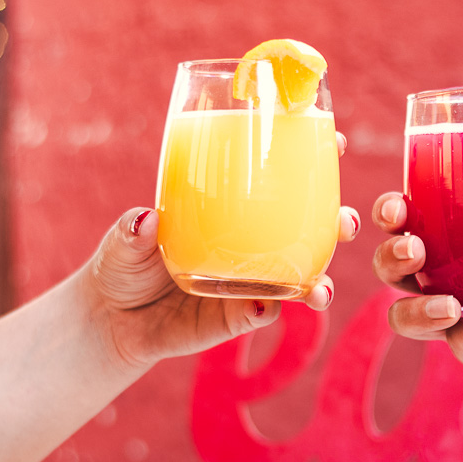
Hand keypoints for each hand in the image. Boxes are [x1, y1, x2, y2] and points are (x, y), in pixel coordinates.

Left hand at [86, 133, 358, 370]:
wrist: (114, 320)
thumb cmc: (125, 264)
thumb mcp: (124, 240)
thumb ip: (132, 230)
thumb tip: (145, 219)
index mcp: (234, 209)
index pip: (281, 179)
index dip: (313, 156)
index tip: (335, 141)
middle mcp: (252, 243)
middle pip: (310, 229)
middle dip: (339, 223)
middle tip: (347, 222)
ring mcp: (250, 280)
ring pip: (300, 276)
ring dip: (321, 280)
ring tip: (321, 289)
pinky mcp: (237, 316)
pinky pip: (262, 312)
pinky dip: (267, 309)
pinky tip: (264, 305)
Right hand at [371, 162, 462, 409]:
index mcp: (461, 239)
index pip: (407, 219)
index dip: (390, 211)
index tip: (399, 206)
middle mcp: (449, 277)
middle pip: (391, 265)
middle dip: (390, 256)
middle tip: (416, 249)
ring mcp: (458, 318)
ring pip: (403, 316)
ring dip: (416, 309)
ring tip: (449, 305)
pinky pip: (458, 343)